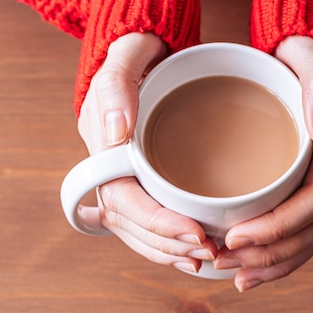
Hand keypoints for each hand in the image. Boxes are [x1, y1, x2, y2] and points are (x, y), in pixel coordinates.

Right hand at [78, 33, 216, 272]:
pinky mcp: (137, 183)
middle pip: (131, 225)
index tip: (196, 234)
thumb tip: (118, 133)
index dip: (158, 224)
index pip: (125, 201)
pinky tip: (191, 253)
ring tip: (205, 259)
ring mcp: (121, 179)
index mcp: (102, 148)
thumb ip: (116, 88)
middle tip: (210, 252)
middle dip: (169, 245)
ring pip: (136, 231)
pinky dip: (166, 243)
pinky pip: (144, 223)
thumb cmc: (138, 53)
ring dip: (169, 251)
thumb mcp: (127, 57)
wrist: (145, 52)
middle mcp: (107, 170)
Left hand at [214, 36, 312, 291]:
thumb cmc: (308, 61)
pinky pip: (302, 234)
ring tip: (236, 277)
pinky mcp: (309, 191)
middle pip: (312, 232)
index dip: (279, 227)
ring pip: (308, 240)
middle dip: (270, 254)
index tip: (237, 236)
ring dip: (273, 265)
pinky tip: (250, 268)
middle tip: (225, 260)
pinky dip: (278, 256)